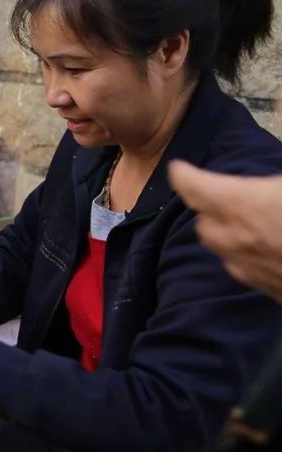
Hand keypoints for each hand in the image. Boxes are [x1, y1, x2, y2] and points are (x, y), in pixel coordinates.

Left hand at [169, 160, 281, 301]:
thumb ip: (271, 180)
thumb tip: (269, 162)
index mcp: (245, 204)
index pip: (196, 187)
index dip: (185, 176)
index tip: (180, 168)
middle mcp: (238, 239)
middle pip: (204, 222)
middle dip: (210, 207)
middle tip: (228, 194)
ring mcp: (252, 269)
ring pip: (222, 249)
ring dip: (227, 233)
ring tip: (249, 220)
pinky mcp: (270, 290)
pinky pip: (246, 269)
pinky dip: (248, 255)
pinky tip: (271, 247)